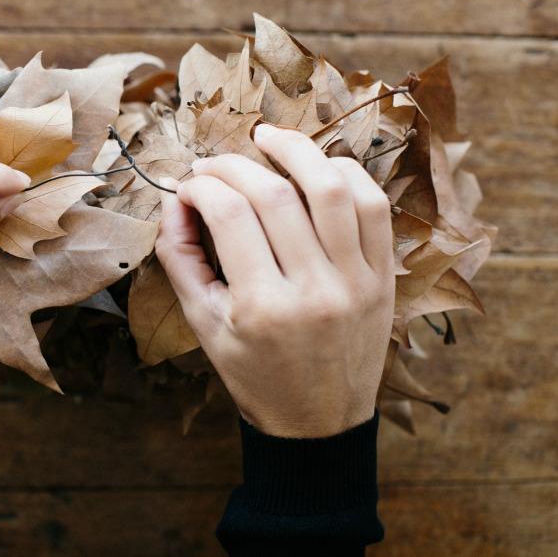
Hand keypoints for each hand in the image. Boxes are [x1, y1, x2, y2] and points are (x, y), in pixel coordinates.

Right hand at [156, 124, 394, 437]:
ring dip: (296, 150)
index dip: (201, 186)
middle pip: (273, 194)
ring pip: (331, 188)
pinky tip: (318, 165)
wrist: (318, 421)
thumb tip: (174, 202)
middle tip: (213, 166)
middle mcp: (315, 290)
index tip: (187, 186)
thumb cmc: (252, 373)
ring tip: (267, 137)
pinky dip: (346, 174)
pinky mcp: (384, 278)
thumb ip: (181, 259)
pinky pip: (374, 207)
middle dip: (234, 165)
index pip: (229, 213)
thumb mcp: (202, 325)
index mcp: (262, 307)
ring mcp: (357, 281)